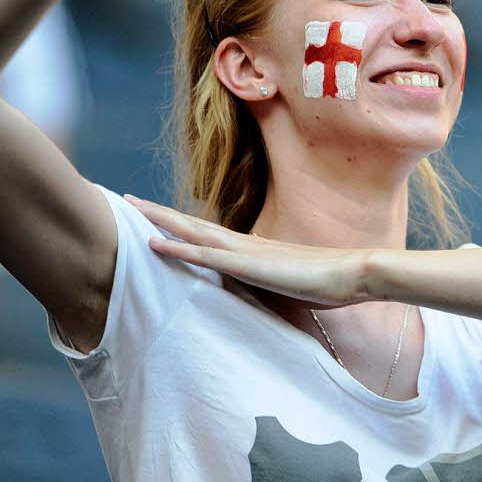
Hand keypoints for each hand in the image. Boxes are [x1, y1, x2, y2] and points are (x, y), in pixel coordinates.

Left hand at [124, 195, 372, 309]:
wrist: (352, 273)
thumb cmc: (328, 280)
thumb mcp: (290, 278)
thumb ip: (271, 272)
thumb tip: (259, 266)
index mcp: (252, 248)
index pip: (208, 233)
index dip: (181, 224)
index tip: (156, 217)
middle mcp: (243, 243)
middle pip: (193, 224)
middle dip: (159, 213)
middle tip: (129, 201)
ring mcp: (244, 252)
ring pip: (192, 232)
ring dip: (160, 221)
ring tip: (132, 209)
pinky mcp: (247, 265)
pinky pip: (203, 256)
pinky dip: (176, 249)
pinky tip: (153, 244)